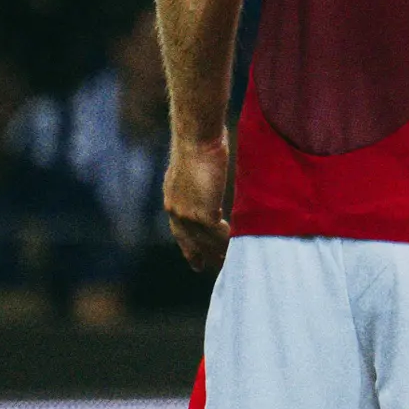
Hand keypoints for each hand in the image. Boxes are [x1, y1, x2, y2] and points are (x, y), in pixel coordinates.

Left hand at [164, 133, 231, 273]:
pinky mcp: (203, 212)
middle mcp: (176, 210)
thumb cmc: (199, 144)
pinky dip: (227, 241)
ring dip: (216, 252)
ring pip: (204, 240)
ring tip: (226, 261)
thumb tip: (207, 182)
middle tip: (205, 268)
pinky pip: (217, 234)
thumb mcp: (194, 168)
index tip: (193, 259)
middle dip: (198, 255)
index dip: (187, 245)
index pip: (178, 229)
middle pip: (189, 240)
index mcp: (172, 199)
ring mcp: (187, 213)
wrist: (196, 139)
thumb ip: (197, 182)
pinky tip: (235, 246)